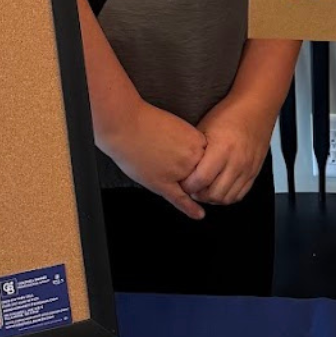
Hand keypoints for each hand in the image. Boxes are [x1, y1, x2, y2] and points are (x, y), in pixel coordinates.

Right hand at [105, 100, 207, 219]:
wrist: (125, 125)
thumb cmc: (147, 121)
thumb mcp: (178, 125)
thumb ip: (189, 141)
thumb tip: (194, 150)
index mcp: (196, 141)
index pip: (211, 157)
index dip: (203, 160)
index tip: (200, 162)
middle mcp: (191, 158)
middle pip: (203, 172)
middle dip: (196, 173)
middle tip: (183, 167)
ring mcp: (178, 172)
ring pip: (192, 186)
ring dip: (191, 187)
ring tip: (178, 179)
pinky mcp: (162, 184)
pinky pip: (180, 200)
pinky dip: (191, 209)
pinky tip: (199, 215)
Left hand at [180, 96, 273, 205]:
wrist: (256, 106)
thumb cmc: (229, 113)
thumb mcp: (205, 127)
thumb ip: (195, 151)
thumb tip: (181, 168)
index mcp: (222, 148)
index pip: (200, 180)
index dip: (187, 186)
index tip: (182, 183)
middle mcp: (237, 161)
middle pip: (214, 194)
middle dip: (199, 194)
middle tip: (191, 188)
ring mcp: (248, 168)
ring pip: (227, 198)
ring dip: (213, 198)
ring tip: (205, 189)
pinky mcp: (254, 171)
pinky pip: (240, 194)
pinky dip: (228, 196)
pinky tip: (219, 188)